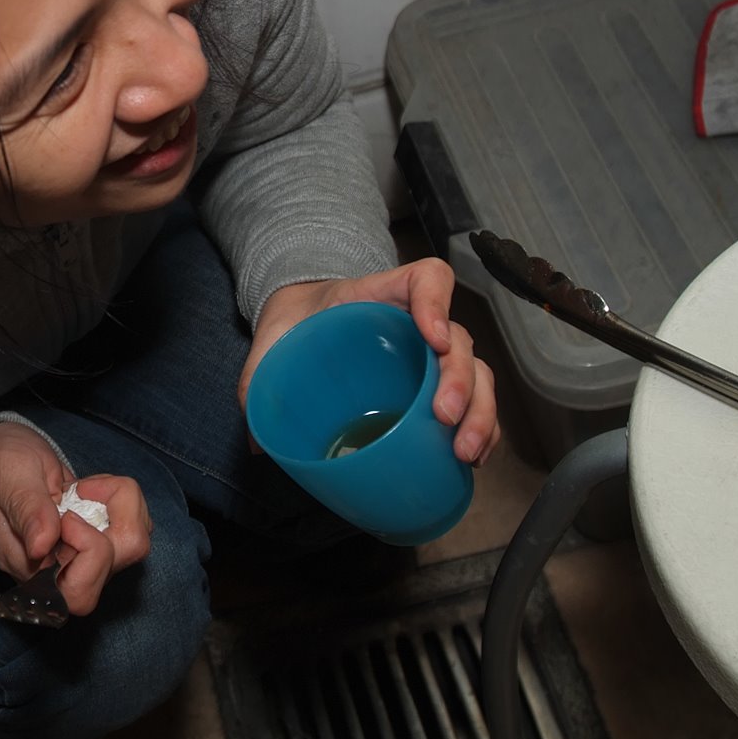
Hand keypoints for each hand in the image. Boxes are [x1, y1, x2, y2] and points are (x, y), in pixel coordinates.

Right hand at [0, 423, 152, 615]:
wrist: (6, 455)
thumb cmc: (0, 467)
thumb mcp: (6, 478)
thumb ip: (26, 510)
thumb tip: (41, 548)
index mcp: (29, 568)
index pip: (77, 592)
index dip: (87, 550)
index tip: (67, 512)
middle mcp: (59, 572)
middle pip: (112, 570)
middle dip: (115, 521)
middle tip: (83, 492)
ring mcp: (83, 557)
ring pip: (134, 548)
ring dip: (123, 506)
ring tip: (88, 488)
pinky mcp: (102, 541)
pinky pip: (136, 528)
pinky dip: (125, 500)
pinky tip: (94, 490)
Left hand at [239, 259, 502, 465]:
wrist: (301, 324)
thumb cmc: (298, 326)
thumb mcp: (275, 340)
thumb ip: (260, 376)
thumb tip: (257, 441)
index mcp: (380, 296)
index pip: (427, 279)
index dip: (438, 303)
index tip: (433, 337)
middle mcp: (417, 322)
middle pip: (460, 340)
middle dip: (461, 380)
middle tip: (445, 416)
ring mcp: (429, 356)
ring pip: (477, 374)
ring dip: (479, 413)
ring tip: (463, 451)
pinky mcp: (434, 387)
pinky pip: (472, 404)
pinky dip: (480, 429)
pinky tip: (471, 459)